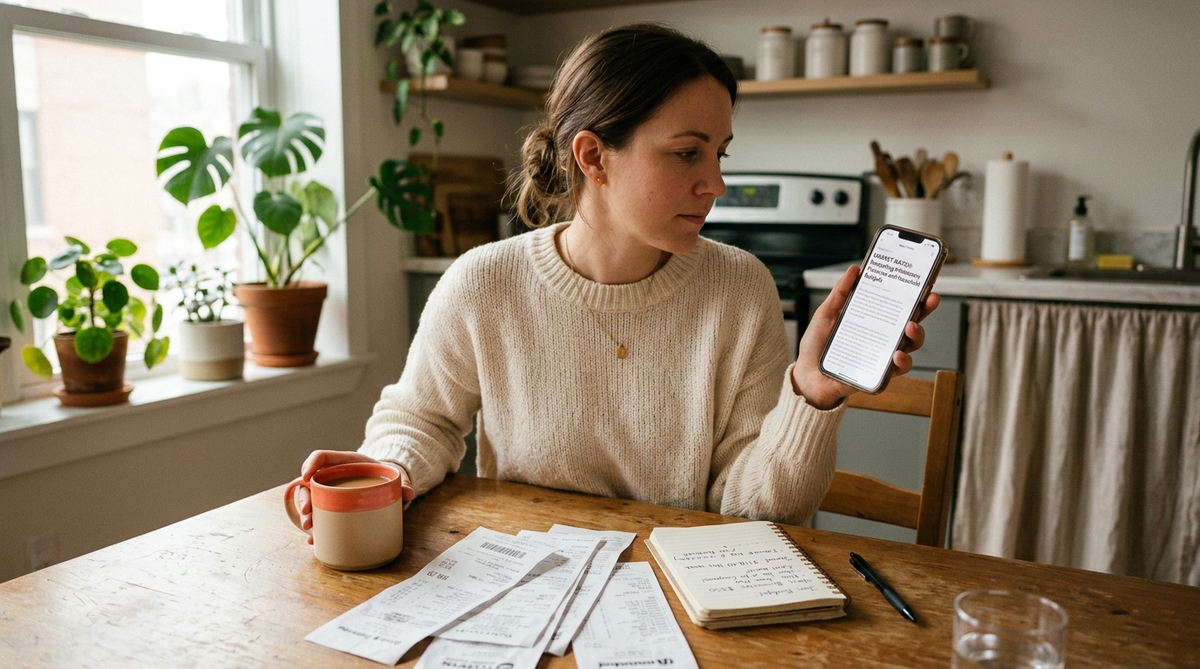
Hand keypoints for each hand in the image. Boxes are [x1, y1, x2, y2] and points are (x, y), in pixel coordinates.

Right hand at [295, 450, 414, 544]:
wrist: (385, 481)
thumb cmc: (383, 474)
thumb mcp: (391, 474)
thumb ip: (401, 481)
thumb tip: (408, 492)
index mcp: (344, 462)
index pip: (321, 457)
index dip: (311, 463)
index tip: (307, 476)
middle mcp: (332, 475)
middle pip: (310, 482)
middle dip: (304, 497)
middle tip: (307, 511)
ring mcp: (329, 491)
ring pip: (310, 500)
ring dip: (307, 513)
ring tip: (310, 527)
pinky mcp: (332, 506)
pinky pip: (319, 515)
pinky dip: (316, 527)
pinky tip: (314, 540)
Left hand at [791, 265, 940, 409]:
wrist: (804, 375)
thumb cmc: (816, 346)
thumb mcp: (826, 314)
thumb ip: (840, 293)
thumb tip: (853, 270)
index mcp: (873, 324)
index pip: (899, 310)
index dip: (916, 299)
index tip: (927, 287)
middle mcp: (881, 341)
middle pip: (911, 326)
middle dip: (924, 312)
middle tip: (928, 301)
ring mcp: (881, 359)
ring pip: (909, 348)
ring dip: (915, 337)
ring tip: (910, 328)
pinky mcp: (876, 376)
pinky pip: (895, 371)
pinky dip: (900, 363)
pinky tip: (896, 356)